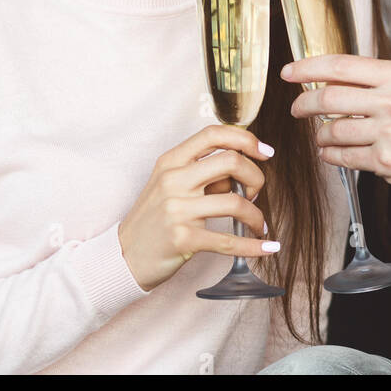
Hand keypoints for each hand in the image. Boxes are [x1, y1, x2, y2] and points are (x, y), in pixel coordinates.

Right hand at [118, 124, 278, 291]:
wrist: (124, 256)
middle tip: (257, 193)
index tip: (265, 152)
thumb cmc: (154, 219)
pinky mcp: (183, 238)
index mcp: (171, 161)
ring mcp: (177, 209)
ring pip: (236, 202)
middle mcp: (173, 180)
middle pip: (232, 161)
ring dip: (256, 216)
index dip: (245, 139)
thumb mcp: (170, 186)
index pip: (213, 134)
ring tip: (258, 225)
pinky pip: (229, 241)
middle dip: (257, 177)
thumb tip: (245, 170)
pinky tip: (267, 247)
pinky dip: (254, 246)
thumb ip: (202, 173)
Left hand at [282, 55, 390, 202]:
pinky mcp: (387, 161)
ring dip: (321, 137)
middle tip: (297, 109)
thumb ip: (380, 83)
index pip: (341, 66)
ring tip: (325, 138)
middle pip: (328, 97)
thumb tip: (335, 80)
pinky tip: (336, 154)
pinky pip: (343, 157)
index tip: (289, 73)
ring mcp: (390, 132)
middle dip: (303, 104)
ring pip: (332, 131)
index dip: (308, 68)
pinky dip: (332, 156)